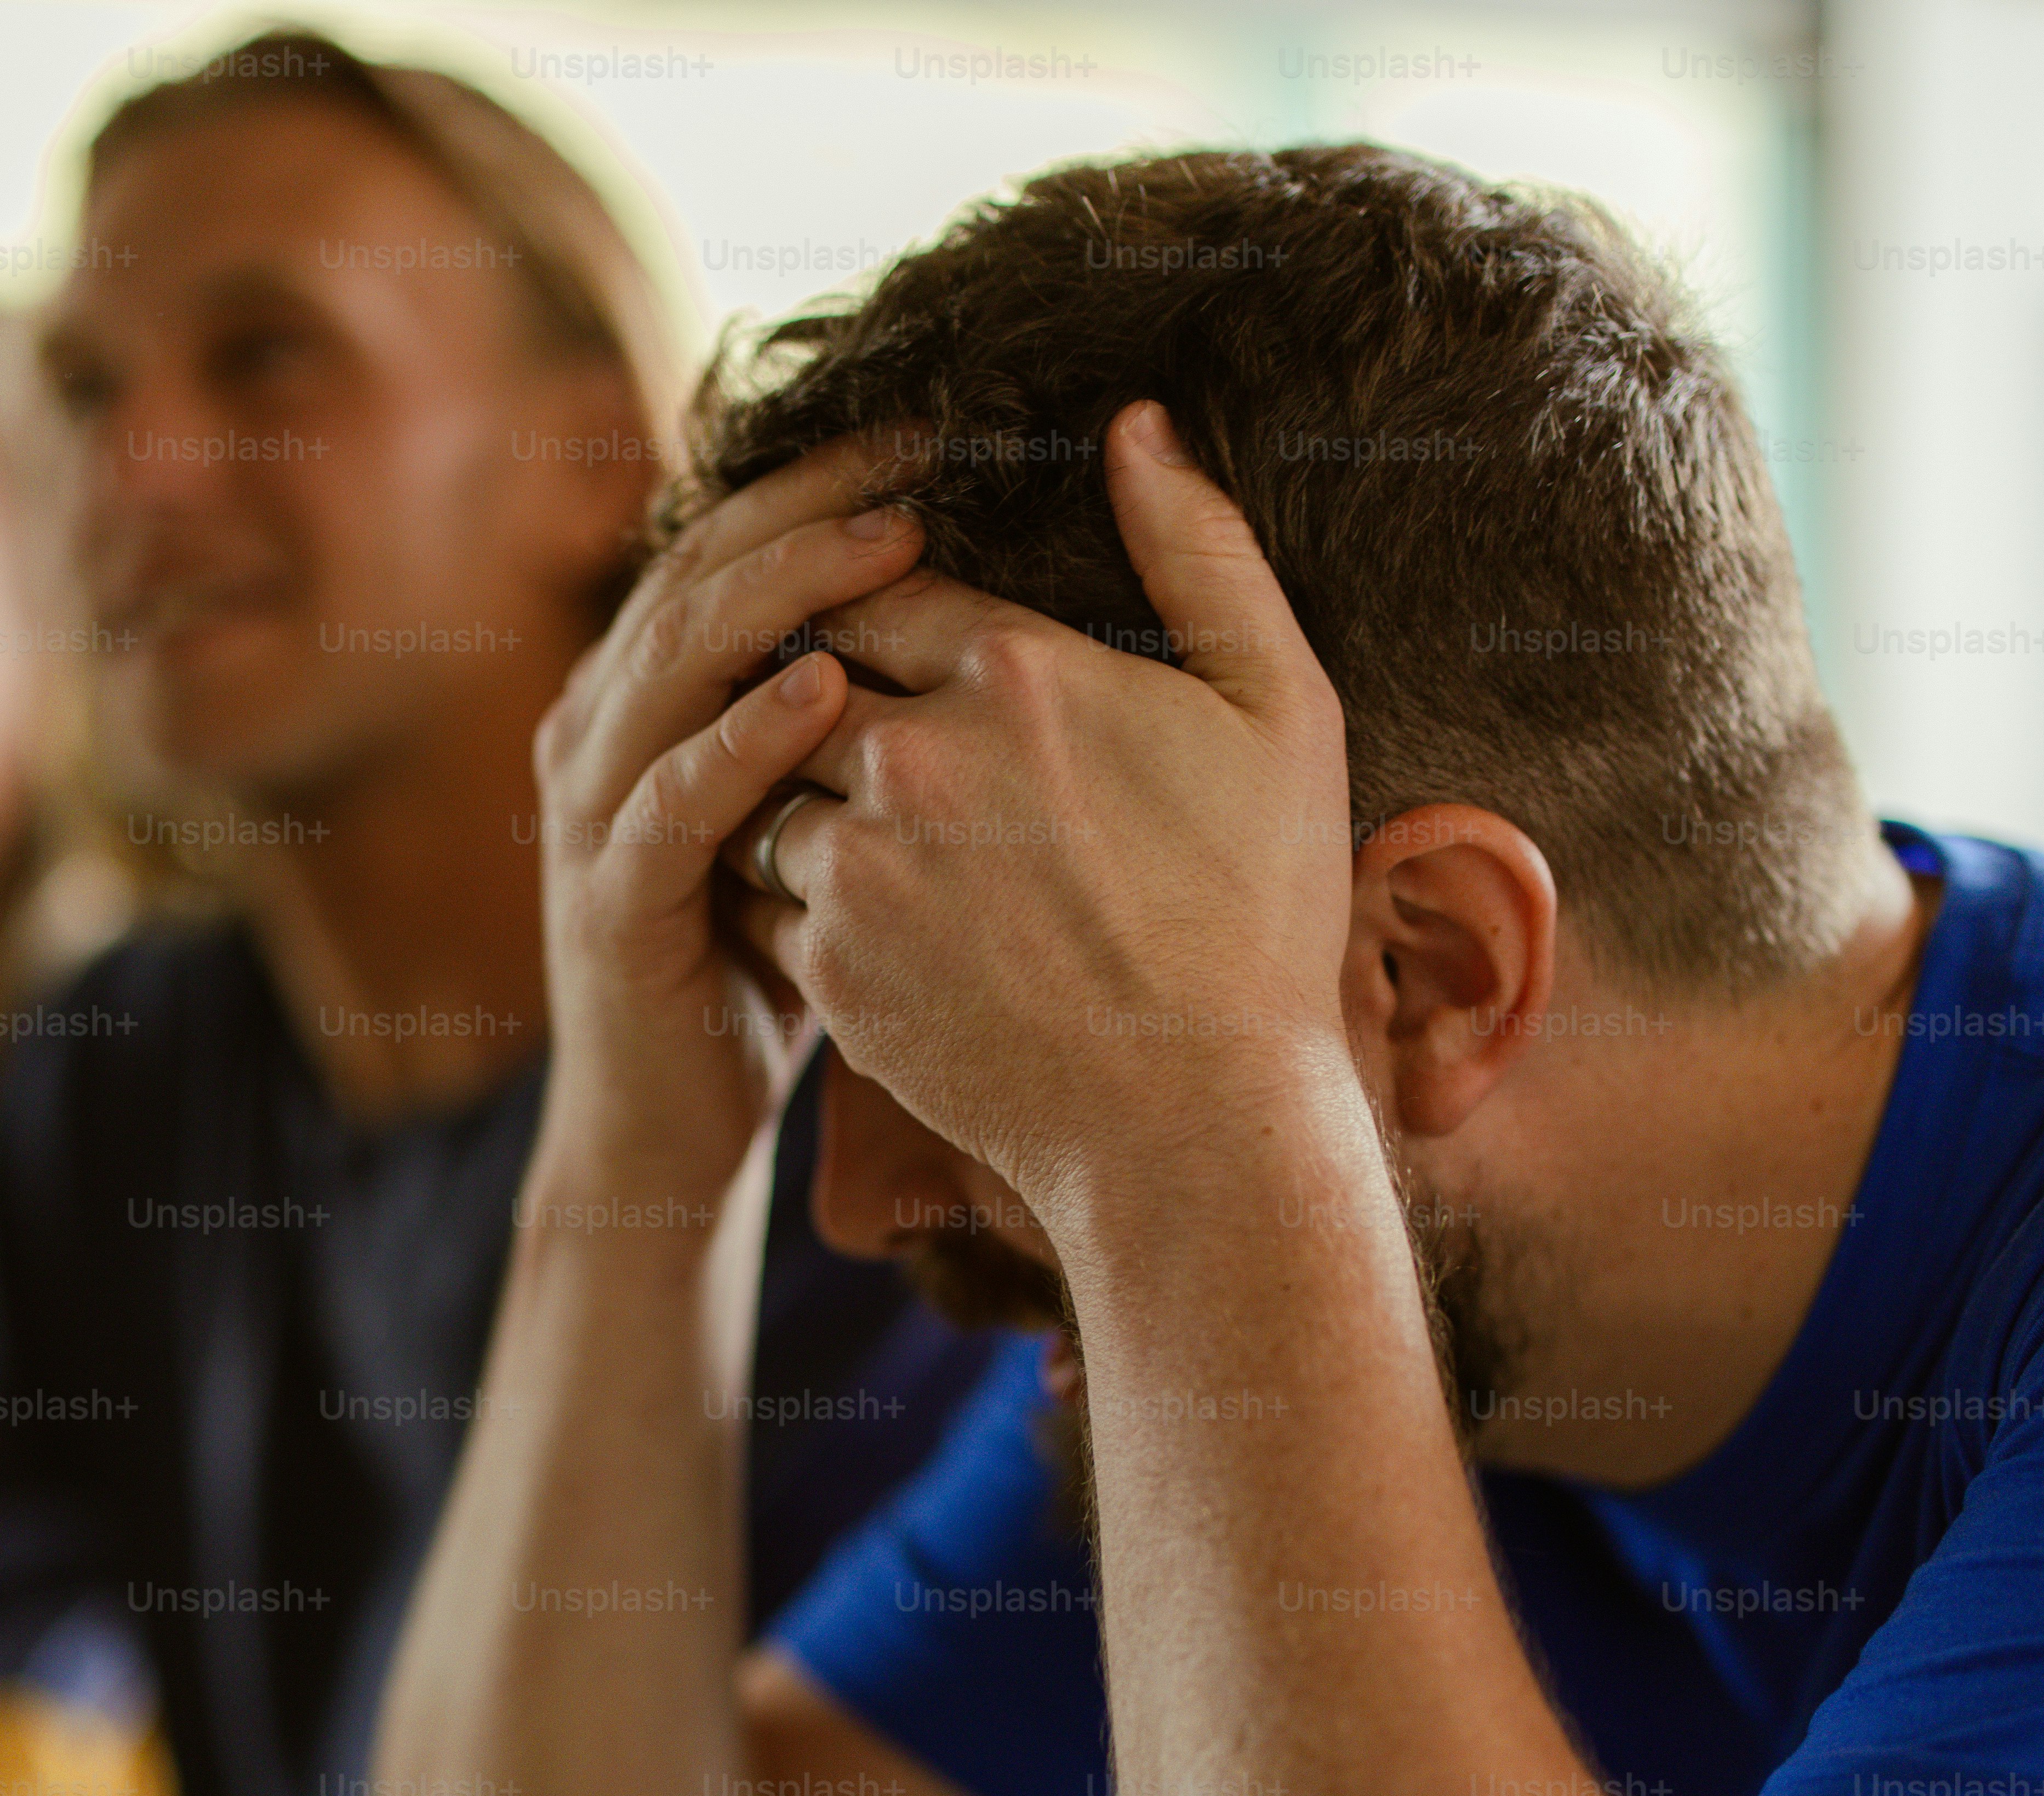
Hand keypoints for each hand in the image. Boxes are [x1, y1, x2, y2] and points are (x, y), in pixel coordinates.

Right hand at [525, 434, 923, 1209]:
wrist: (672, 1129)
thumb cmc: (767, 964)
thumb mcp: (812, 814)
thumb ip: (844, 714)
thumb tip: (965, 607)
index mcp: (650, 691)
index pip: (732, 543)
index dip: (824, 479)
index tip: (938, 429)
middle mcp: (605, 725)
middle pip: (702, 572)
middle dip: (813, 505)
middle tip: (927, 452)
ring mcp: (596, 810)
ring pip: (678, 659)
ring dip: (787, 592)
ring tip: (896, 539)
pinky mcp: (613, 900)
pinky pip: (674, 800)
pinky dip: (746, 740)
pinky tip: (831, 694)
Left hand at [736, 402, 1357, 1213]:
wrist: (1202, 1124)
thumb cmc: (1261, 919)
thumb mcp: (1279, 708)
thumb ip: (1201, 550)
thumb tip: (1139, 423)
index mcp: (1017, 670)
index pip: (874, 587)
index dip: (870, 603)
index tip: (883, 632)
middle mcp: (916, 753)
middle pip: (802, 678)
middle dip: (815, 694)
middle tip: (848, 726)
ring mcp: (860, 866)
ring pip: (768, 787)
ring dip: (794, 794)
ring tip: (853, 824)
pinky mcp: (831, 967)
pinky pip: (764, 897)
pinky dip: (793, 896)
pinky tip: (860, 917)